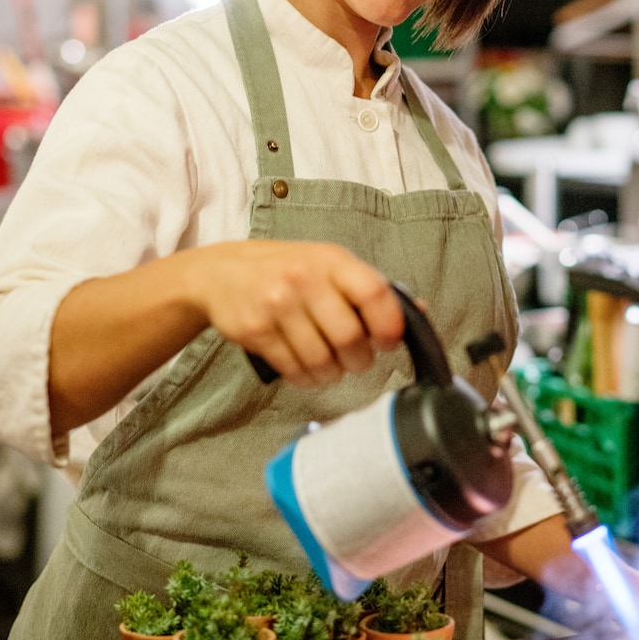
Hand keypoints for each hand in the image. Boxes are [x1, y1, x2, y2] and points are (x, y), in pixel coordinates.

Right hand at [183, 239, 404, 386]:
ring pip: (322, 361)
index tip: (387, 341)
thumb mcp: (327, 265)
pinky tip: (307, 369)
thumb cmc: (284, 270)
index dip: (389, 325)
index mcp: (331, 260)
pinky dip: (307, 378)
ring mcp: (277, 304)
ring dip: (333, 374)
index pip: (374, 292)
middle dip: (359, 360)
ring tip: (330, 366)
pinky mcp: (255, 330)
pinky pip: (294, 370)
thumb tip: (419, 311)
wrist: (219, 273)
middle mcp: (304, 279)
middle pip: (350, 337)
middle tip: (355, 360)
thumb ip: (367, 287)